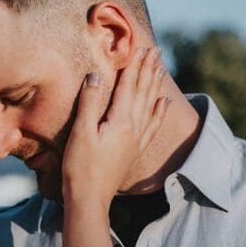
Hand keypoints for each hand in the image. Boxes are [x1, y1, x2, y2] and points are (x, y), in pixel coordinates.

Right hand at [61, 47, 167, 205]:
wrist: (89, 199)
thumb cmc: (80, 167)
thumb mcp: (80, 133)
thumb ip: (89, 102)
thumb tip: (96, 75)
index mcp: (121, 121)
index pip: (129, 86)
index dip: (135, 65)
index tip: (142, 47)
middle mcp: (134, 128)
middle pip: (144, 92)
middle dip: (149, 70)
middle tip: (156, 51)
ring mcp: (136, 140)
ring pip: (151, 105)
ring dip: (155, 85)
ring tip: (161, 68)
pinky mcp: (134, 150)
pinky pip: (153, 126)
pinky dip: (160, 112)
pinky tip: (165, 103)